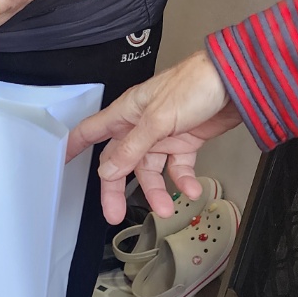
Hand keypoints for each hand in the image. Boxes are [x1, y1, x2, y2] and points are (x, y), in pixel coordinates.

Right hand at [66, 49, 243, 224]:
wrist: (236, 82)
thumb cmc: (195, 84)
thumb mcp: (158, 118)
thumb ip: (132, 147)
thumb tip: (107, 171)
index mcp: (126, 113)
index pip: (91, 131)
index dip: (74, 147)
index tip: (61, 164)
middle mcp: (140, 126)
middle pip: (119, 162)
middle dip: (116, 189)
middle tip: (115, 214)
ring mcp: (163, 135)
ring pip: (150, 170)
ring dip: (157, 191)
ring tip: (166, 208)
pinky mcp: (185, 142)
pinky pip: (178, 168)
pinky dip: (183, 181)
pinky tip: (191, 190)